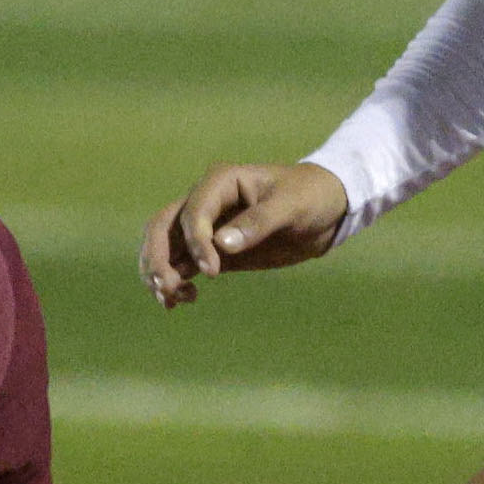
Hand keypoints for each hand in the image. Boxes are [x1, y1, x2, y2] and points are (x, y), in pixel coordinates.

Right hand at [141, 162, 348, 305]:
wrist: (325, 210)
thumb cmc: (310, 196)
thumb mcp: (291, 205)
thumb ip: (258, 223)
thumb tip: (221, 245)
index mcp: (220, 182)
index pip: (192, 212)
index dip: (195, 242)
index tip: (213, 272)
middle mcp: (205, 202)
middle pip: (162, 227)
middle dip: (158, 258)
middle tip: (167, 288)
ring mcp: (205, 227)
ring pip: (164, 247)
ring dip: (159, 273)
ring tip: (171, 301)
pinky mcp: (212, 251)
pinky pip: (181, 264)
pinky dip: (173, 282)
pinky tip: (179, 301)